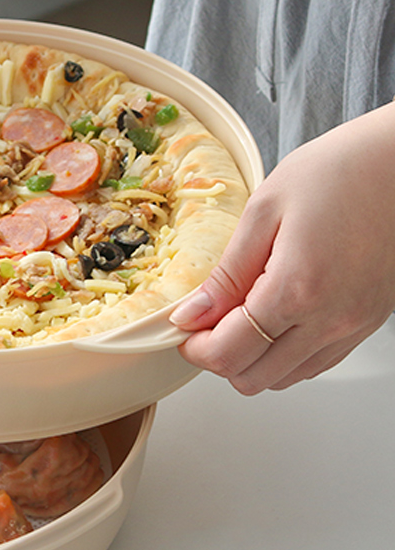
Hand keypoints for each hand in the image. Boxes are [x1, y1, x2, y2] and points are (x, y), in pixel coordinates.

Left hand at [169, 102, 394, 392]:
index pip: (228, 353)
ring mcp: (353, 326)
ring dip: (251, 359)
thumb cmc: (340, 171)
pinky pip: (315, 363)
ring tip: (239, 315)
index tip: (183, 327)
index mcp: (297, 289)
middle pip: (253, 378)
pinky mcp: (367, 323)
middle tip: (206, 322)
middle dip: (218, 356)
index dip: (194, 348)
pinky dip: (284, 354)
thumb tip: (191, 315)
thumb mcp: (264, 212)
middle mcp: (330, 319)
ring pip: (284, 378)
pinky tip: (273, 317)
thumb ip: (225, 274)